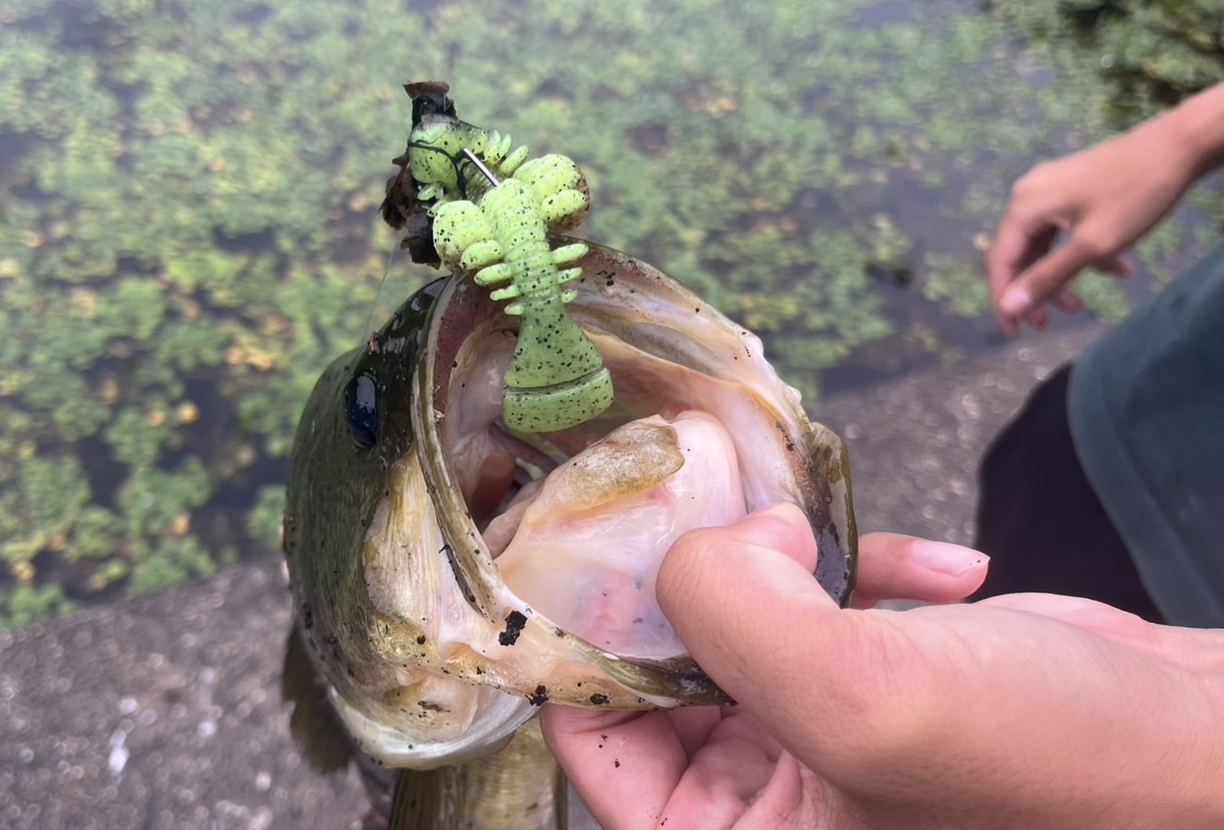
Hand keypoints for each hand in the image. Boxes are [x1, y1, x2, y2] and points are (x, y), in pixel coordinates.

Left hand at [541, 505, 1223, 828]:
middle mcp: (775, 803)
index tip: (598, 541)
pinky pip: (837, 609)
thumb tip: (699, 544)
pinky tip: (945, 570)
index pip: (599, 747)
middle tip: (726, 512)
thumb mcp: (869, 699)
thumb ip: (740, 616)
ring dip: (793, 561)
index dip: (589, 643)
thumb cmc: (1057, 769)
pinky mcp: (889, 681)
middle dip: (703, 582)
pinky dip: (875, 570)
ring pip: (754, 619)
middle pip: (667, 668)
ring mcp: (831, 738)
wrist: (1208, 749)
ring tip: (842, 545)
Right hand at [987, 116, 1200, 334]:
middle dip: (1036, 291)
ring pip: (1046, 245)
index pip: (1001, 261)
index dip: (1004, 300)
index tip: (1015, 332)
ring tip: (1082, 304)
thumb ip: (1048, 278)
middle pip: (1022, 254)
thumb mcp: (1092, 244)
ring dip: (1062, 276)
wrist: (1180, 145)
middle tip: (1049, 324)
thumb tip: (1008, 307)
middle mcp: (1029, 195)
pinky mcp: (1073, 187)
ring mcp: (1052, 189)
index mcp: (1025, 206)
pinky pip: (1066, 229)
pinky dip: (1083, 253)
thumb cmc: (1135, 195)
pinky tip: (1117, 267)